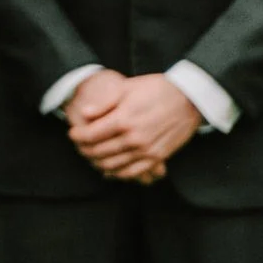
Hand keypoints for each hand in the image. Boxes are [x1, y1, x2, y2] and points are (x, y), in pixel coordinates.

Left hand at [68, 73, 199, 182]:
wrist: (190, 98)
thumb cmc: (156, 89)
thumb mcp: (127, 88)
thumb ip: (104, 104)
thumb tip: (84, 114)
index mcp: (123, 120)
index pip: (90, 136)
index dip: (77, 136)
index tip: (72, 133)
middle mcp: (134, 139)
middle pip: (98, 152)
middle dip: (84, 150)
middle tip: (79, 145)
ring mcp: (146, 151)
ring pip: (113, 166)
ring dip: (97, 163)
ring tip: (92, 156)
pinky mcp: (158, 158)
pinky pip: (133, 173)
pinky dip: (118, 174)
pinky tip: (110, 169)